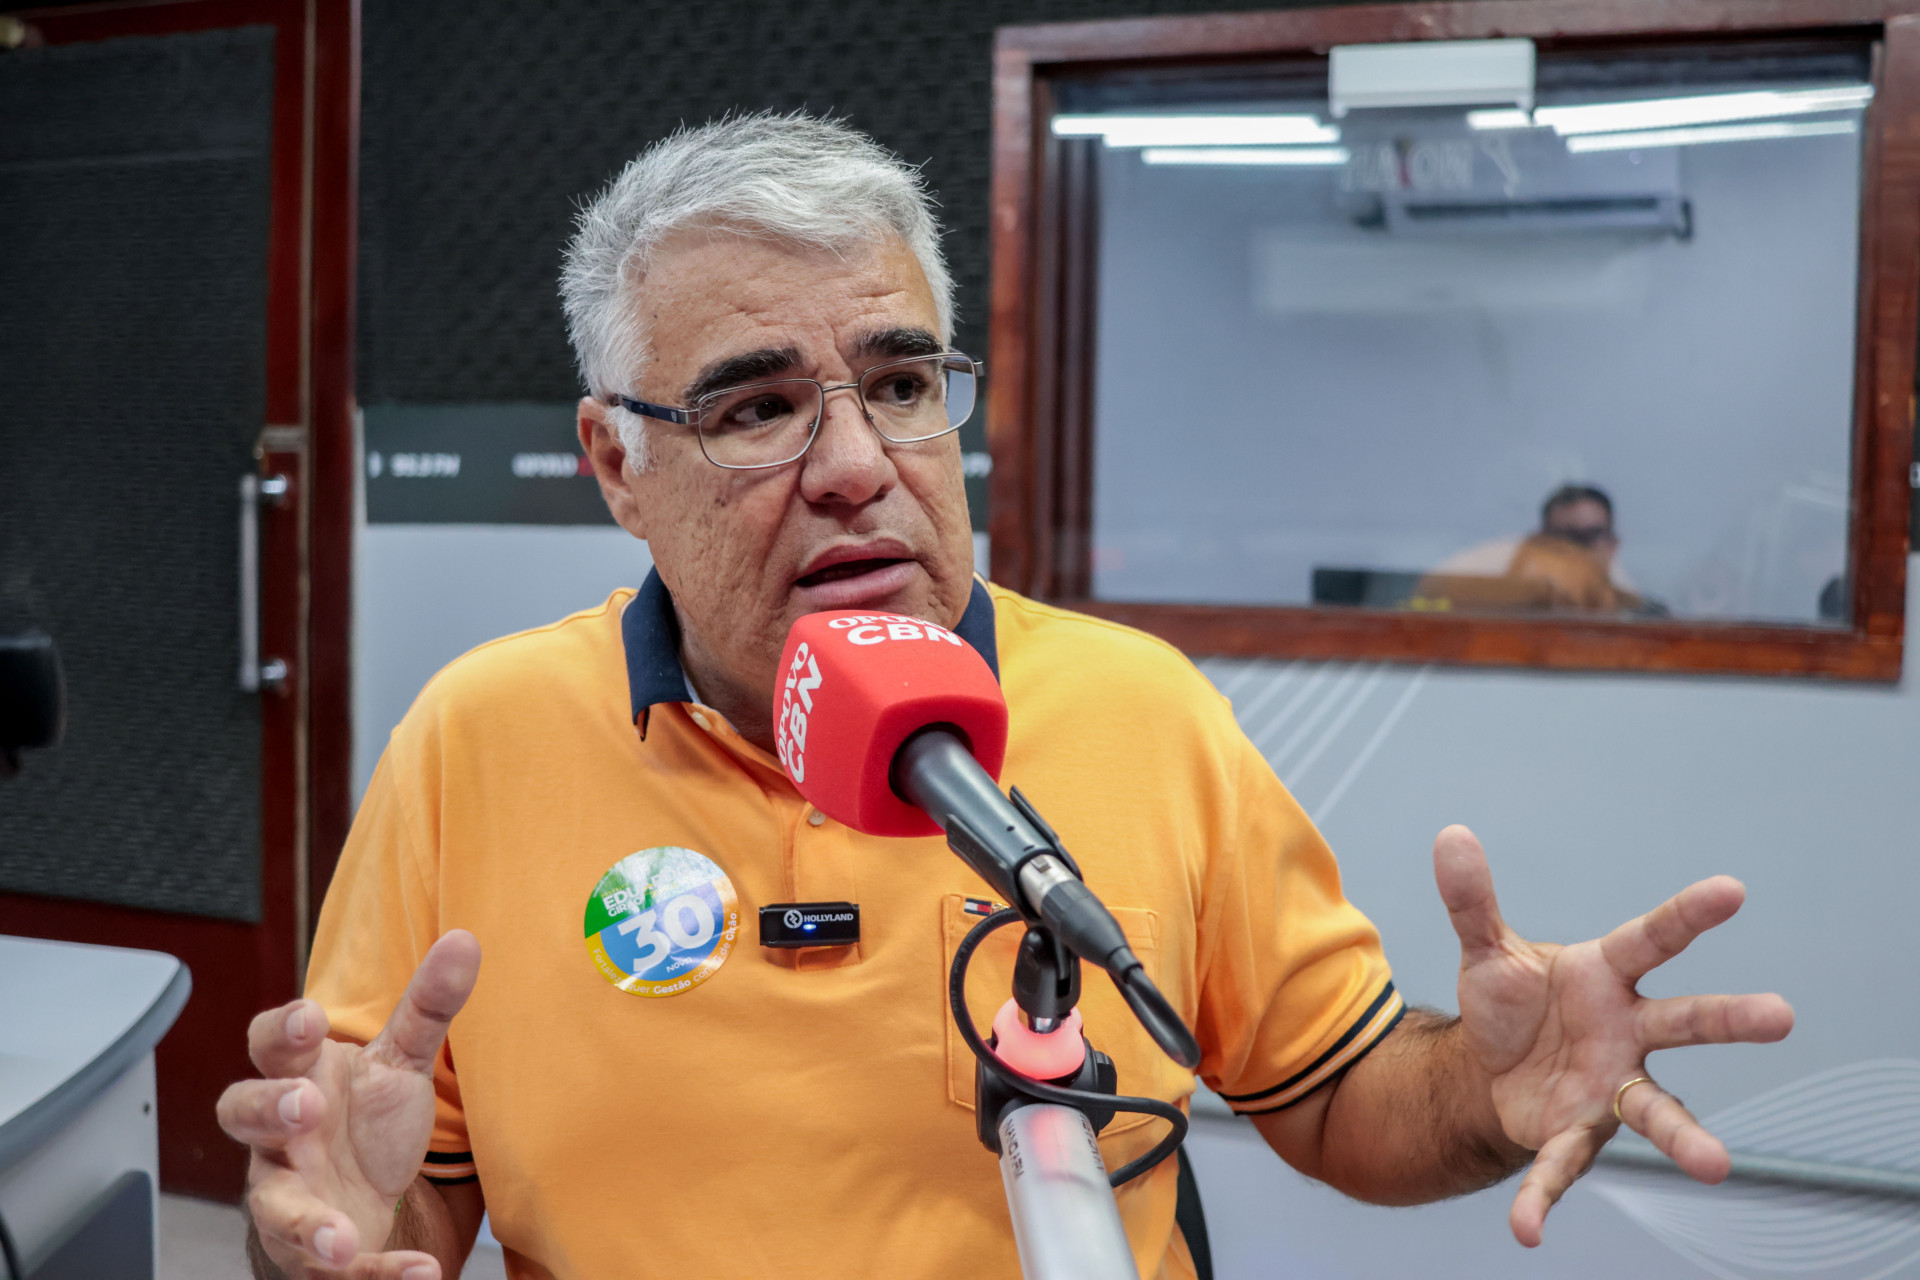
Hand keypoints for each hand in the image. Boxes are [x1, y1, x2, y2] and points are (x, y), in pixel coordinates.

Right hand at [217, 930, 481, 1277]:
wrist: (362, 1195)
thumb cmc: (365, 1117)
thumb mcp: (399, 1061)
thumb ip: (427, 1005)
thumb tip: (465, 941)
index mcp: (300, 1077)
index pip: (270, 1044)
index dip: (282, 1030)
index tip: (310, 1017)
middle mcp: (280, 1138)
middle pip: (244, 1115)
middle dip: (266, 1109)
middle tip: (303, 1107)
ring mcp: (289, 1196)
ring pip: (274, 1209)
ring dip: (305, 1224)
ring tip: (342, 1239)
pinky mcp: (312, 1250)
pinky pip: (334, 1267)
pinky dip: (376, 1273)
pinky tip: (417, 1275)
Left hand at [1433, 825, 1792, 1247]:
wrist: (1490, 1066)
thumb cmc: (1512, 1002)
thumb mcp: (1486, 950)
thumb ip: (1471, 900)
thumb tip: (1450, 835)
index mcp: (1606, 976)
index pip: (1651, 938)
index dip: (1689, 914)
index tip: (1732, 890)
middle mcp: (1625, 1032)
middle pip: (1684, 1020)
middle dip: (1729, 1017)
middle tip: (1782, 1015)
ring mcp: (1609, 1086)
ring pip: (1655, 1109)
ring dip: (1683, 1136)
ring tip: (1718, 1164)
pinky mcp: (1574, 1132)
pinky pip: (1560, 1168)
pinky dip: (1541, 1198)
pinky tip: (1526, 1230)